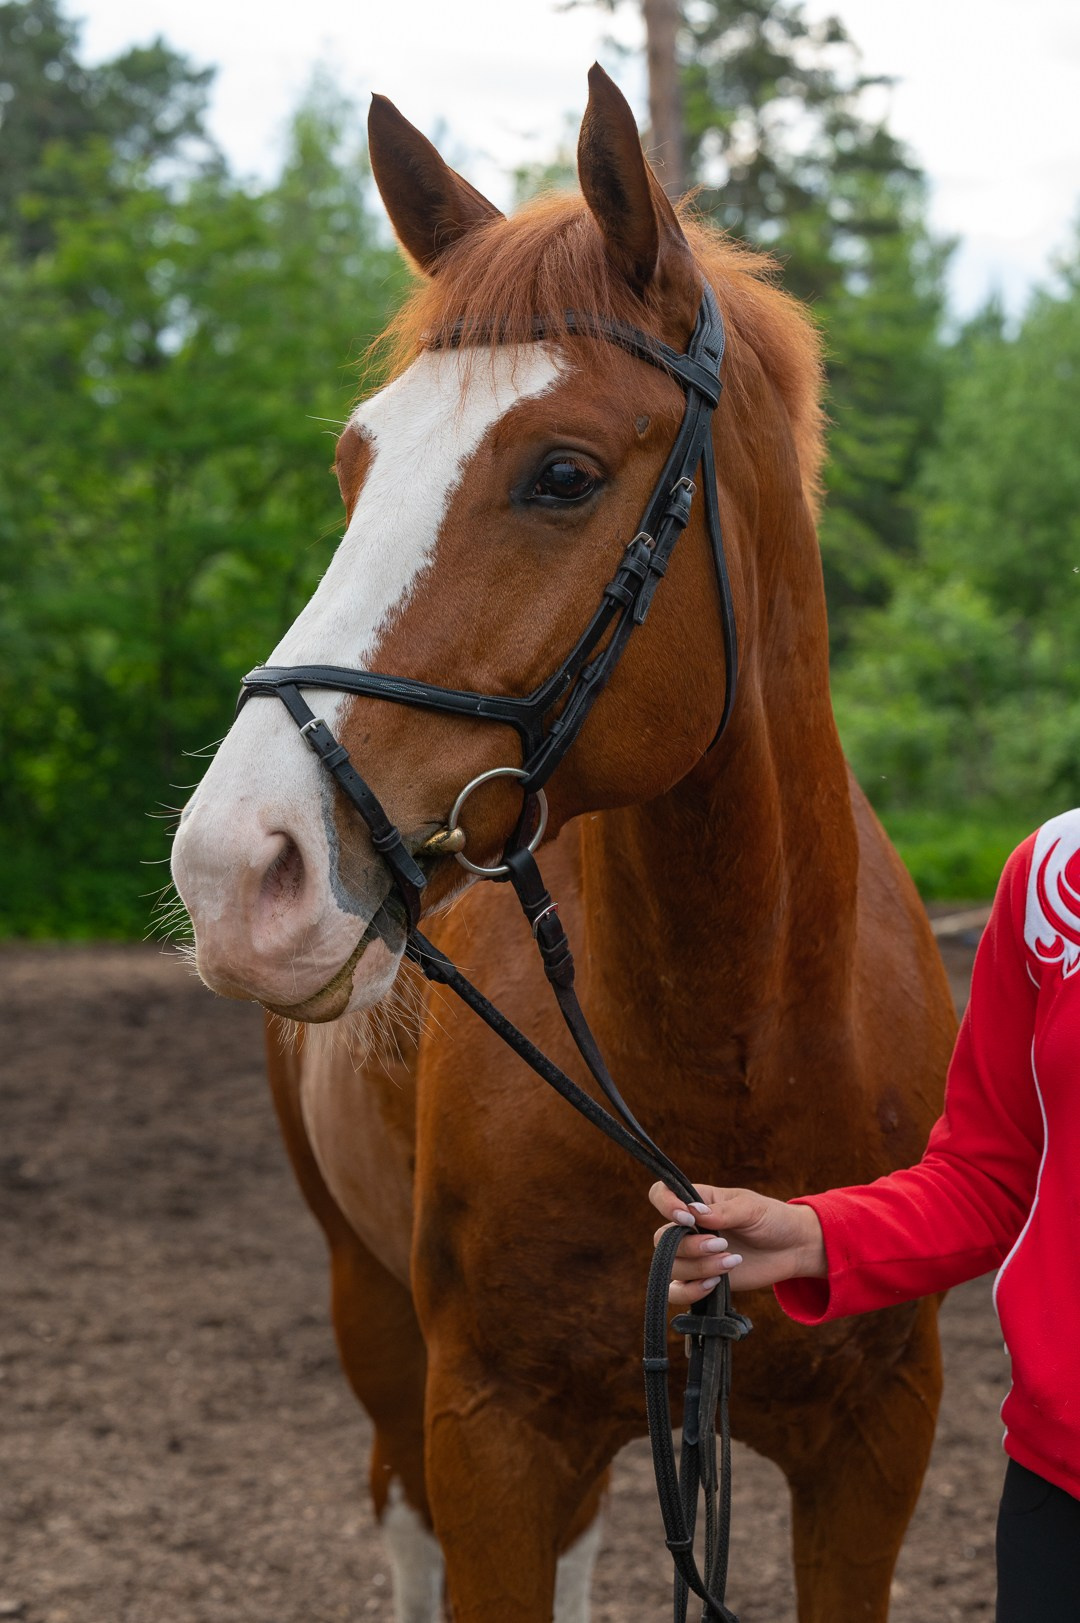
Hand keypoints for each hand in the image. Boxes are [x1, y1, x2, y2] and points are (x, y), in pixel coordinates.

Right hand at [649, 1181, 826, 1303]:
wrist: (793, 1249)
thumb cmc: (772, 1219)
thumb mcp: (751, 1209)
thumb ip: (723, 1212)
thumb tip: (692, 1213)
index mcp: (697, 1202)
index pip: (661, 1195)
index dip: (665, 1205)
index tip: (687, 1218)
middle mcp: (689, 1229)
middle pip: (663, 1239)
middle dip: (689, 1247)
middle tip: (722, 1245)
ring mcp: (694, 1257)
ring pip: (671, 1267)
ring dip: (698, 1268)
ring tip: (731, 1262)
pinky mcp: (702, 1280)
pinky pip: (678, 1292)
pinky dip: (691, 1292)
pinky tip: (714, 1285)